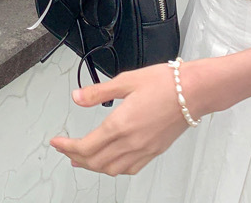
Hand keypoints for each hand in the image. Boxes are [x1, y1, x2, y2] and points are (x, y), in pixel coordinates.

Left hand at [50, 62, 198, 176]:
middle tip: (66, 150)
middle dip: (76, 158)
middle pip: (95, 162)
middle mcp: (130, 142)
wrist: (194, 91)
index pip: (86, 145)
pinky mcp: (154, 151)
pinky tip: (111, 162)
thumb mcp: (127, 80)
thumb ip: (99, 92)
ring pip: (111, 169)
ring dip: (94, 166)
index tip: (57, 142)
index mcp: (120, 124)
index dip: (67, 146)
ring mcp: (143, 150)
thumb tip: (77, 97)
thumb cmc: (165, 83)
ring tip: (83, 159)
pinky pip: (129, 169)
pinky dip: (114, 168)